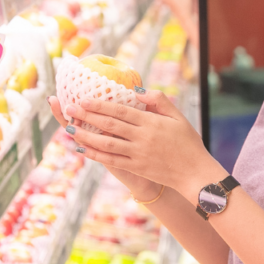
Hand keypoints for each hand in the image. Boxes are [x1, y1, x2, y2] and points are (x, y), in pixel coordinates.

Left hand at [62, 90, 226, 199]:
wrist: (194, 172)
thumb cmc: (187, 142)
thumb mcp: (177, 116)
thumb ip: (159, 100)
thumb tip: (137, 91)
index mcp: (151, 123)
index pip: (120, 111)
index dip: (100, 105)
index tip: (84, 99)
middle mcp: (142, 138)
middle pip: (109, 125)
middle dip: (87, 116)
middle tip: (69, 108)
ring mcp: (137, 154)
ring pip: (106, 144)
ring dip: (85, 135)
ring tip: (68, 128)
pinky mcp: (136, 168)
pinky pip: (111, 160)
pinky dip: (95, 154)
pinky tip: (82, 149)